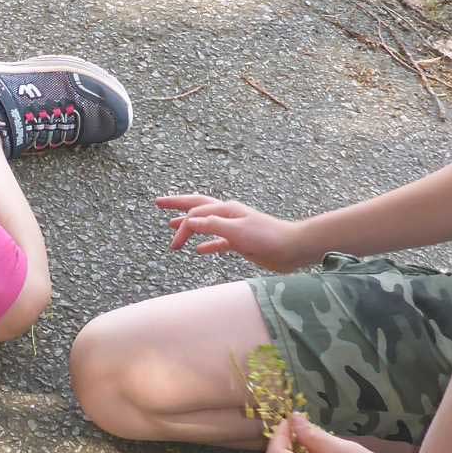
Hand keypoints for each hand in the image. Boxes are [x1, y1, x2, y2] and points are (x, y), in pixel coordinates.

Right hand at [157, 194, 314, 271]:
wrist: (292, 249)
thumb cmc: (268, 238)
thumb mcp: (238, 231)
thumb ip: (213, 226)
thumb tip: (188, 221)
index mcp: (226, 210)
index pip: (196, 213)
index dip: (182, 227)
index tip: (175, 244)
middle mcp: (228, 215)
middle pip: (197, 207)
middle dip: (178, 205)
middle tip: (159, 203)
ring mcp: (234, 228)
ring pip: (205, 224)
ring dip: (188, 225)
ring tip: (171, 225)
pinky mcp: (240, 242)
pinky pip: (217, 241)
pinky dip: (205, 244)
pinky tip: (198, 250)